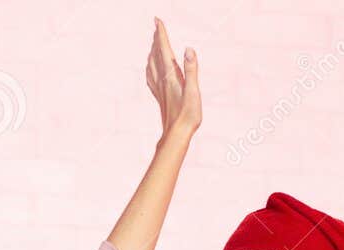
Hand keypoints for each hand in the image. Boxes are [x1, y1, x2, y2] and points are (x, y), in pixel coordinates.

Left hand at [146, 18, 200, 140]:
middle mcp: (162, 80)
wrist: (176, 135)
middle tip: (156, 26)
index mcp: (170, 76)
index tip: (157, 20)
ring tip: (154, 42)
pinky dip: (150, 67)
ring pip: (151, 64)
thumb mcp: (193, 91)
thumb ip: (191, 70)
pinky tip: (150, 68)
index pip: (164, 50)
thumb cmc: (188, 116)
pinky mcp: (160, 96)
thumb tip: (188, 49)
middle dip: (156, 39)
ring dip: (152, 51)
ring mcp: (160, 88)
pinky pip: (151, 77)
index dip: (161, 34)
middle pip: (156, 54)